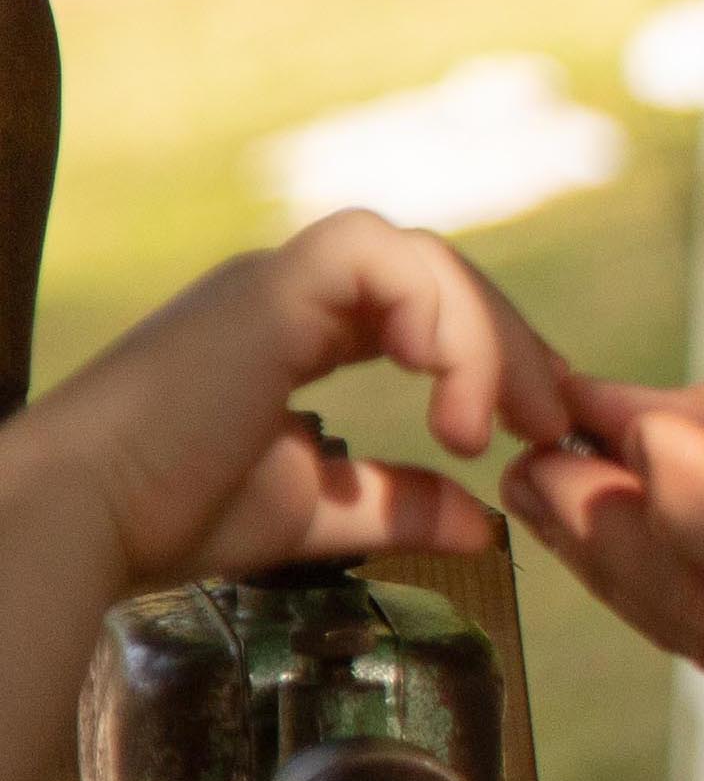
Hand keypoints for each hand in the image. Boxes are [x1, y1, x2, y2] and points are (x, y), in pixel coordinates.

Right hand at [7, 210, 537, 587]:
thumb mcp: (315, 510)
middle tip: (545, 423)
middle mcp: (291, 292)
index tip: (536, 428)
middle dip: (510, 345)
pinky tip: (447, 392)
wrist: (80, 519)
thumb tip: (485, 522)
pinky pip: (382, 259)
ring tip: (484, 428)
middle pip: (439, 276)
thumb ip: (398, 504)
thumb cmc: (169, 516)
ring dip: (480, 338)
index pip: (425, 307)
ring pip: (422, 258)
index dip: (493, 355)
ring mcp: (277, 281)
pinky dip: (437, 316)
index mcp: (299, 330)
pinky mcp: (268, 288)